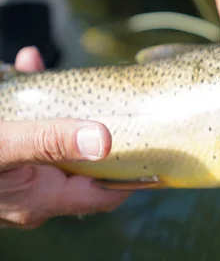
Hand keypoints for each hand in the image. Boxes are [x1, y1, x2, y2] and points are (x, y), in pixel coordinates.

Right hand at [0, 47, 128, 228]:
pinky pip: (30, 121)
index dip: (138, 172)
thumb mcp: (4, 147)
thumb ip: (51, 142)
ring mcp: (22, 166)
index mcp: (44, 196)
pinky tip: (23, 64)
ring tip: (66, 74)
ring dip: (66, 105)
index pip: (108, 191)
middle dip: (104, 128)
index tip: (163, 145)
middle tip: (128, 101)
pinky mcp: (7, 145)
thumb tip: (107, 141)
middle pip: (89, 159)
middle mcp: (37, 186)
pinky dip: (31, 92)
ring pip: (60, 134)